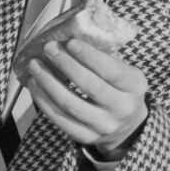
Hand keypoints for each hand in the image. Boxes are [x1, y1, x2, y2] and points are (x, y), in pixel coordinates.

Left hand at [25, 38, 147, 158]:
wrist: (127, 126)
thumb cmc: (119, 88)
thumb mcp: (124, 71)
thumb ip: (104, 56)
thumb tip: (72, 33)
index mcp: (135, 86)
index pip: (111, 70)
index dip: (89, 56)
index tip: (70, 42)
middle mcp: (122, 108)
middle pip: (90, 86)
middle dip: (66, 65)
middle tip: (49, 48)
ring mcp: (104, 126)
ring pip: (70, 104)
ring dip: (48, 83)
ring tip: (34, 66)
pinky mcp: (87, 137)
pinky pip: (61, 119)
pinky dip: (44, 101)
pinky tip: (35, 85)